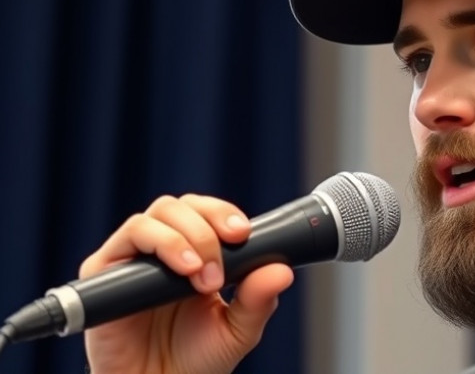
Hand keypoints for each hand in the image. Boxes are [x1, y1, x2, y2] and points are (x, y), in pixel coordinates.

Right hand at [79, 194, 294, 373]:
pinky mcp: (102, 274)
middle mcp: (161, 250)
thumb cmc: (195, 360)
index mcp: (196, 254)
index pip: (206, 213)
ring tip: (201, 275)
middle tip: (219, 271)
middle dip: (206, 229)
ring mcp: (131, 260)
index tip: (243, 232)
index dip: (223, 214)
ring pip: (153, 217)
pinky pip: (123, 242)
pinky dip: (156, 245)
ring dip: (183, 238)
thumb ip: (259, 300)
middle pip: (180, 206)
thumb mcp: (238, 331)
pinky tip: (179, 271)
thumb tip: (282, 270)